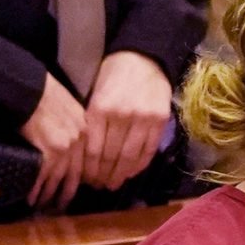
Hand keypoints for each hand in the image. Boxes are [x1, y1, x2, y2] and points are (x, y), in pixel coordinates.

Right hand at [18, 76, 87, 208]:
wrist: (30, 89)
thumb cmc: (47, 93)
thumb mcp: (71, 108)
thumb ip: (76, 126)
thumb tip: (71, 140)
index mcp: (88, 130)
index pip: (90, 160)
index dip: (86, 177)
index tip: (82, 188)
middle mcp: (80, 143)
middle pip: (76, 174)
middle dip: (68, 192)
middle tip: (63, 205)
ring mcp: (64, 149)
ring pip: (58, 178)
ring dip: (50, 194)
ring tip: (45, 206)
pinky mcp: (47, 153)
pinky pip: (42, 177)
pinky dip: (36, 189)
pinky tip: (32, 198)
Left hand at [80, 52, 173, 194]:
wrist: (142, 58)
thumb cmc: (111, 75)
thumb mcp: (93, 94)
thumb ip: (91, 121)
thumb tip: (84, 153)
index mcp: (100, 108)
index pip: (94, 149)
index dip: (90, 168)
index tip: (87, 179)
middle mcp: (121, 115)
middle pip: (111, 156)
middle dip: (104, 175)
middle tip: (100, 186)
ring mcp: (143, 118)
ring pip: (130, 156)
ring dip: (121, 174)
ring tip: (115, 183)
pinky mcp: (160, 120)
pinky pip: (149, 149)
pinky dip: (140, 164)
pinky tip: (132, 172)